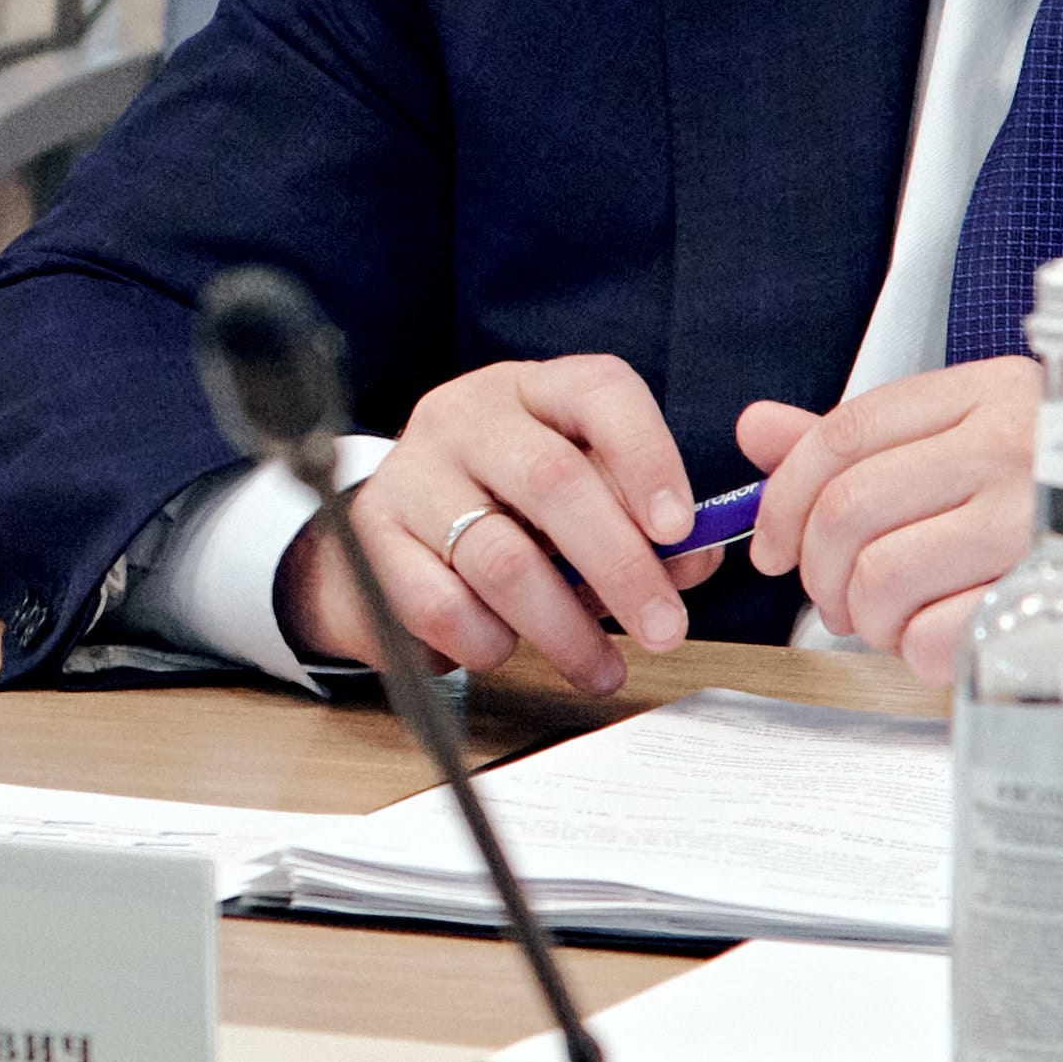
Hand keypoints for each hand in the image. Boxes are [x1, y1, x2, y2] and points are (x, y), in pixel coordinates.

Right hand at [277, 353, 734, 693]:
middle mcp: (466, 418)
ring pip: (501, 558)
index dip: (648, 458)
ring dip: (564, 628)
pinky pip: (441, 606)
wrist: (385, 538)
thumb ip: (643, 528)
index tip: (682, 530)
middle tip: (664, 631)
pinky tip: (505, 652)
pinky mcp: (369, 539)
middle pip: (554, 480)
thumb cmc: (505, 515)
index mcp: (533, 391)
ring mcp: (411, 473)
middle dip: (620, 566)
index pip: (599, 391)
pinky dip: (488, 643)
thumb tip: (693, 562)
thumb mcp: (580, 502)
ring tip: (601, 669)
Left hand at [738, 362, 1062, 705]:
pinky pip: (931, 636)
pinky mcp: (1048, 593)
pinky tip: (949, 643)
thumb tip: (756, 428)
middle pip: (848, 511)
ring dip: (870, 621)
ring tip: (902, 621)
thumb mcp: (974, 454)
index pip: (844, 434)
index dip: (787, 498)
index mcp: (990, 393)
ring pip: (880, 578)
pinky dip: (919, 656)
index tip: (779, 547)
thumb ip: (865, 445)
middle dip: (823, 574)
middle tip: (842, 600)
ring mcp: (1035, 517)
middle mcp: (1015, 442)